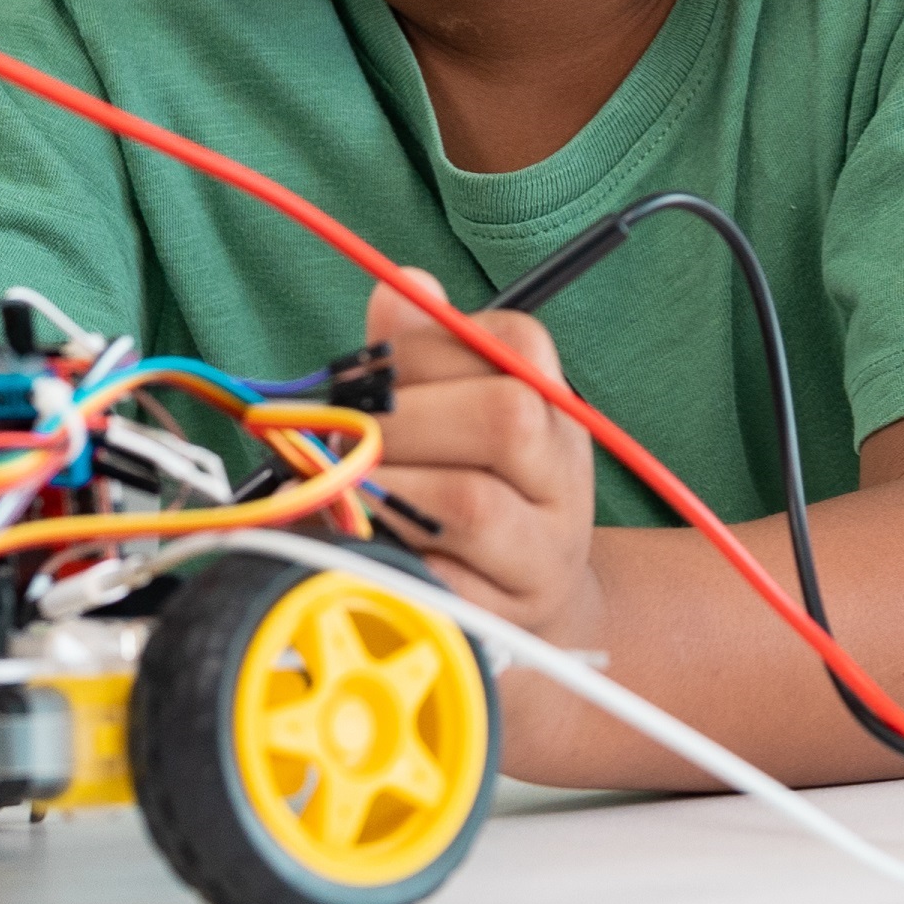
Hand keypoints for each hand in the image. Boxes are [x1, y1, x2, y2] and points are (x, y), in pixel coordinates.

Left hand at [357, 276, 607, 650]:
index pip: (514, 345)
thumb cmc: (468, 484)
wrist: (523, 602)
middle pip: (507, 420)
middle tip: (338, 439)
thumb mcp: (453, 410)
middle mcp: (565, 472)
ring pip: (473, 505)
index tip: (361, 375)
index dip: (426, 350)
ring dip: (386, 491)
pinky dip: (386, 560)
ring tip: (341, 491)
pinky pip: (440, 584)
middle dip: (403, 423)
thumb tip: (397, 286)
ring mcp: (545, 550)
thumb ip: (418, 350)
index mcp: (556, 403)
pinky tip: (355, 545)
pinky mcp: (505, 618)